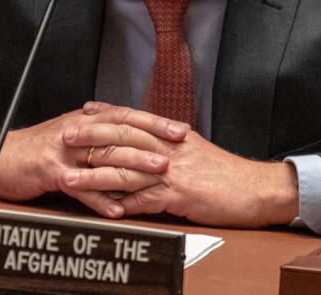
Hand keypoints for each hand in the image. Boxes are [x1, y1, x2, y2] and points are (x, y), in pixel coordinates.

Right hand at [0, 103, 180, 208]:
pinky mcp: (50, 171)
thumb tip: (131, 134)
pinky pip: (80, 186)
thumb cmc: (37, 149)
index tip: (181, 129)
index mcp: (85, 119)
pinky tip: (118, 208)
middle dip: (150, 139)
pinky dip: (100, 198)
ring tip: (157, 175)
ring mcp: (64, 150)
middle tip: (175, 150)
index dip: (154, 121)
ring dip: (132, 165)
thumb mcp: (70, 133)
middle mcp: (77, 129)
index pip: (125, 114)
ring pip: (103, 155)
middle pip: (119, 130)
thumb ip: (97, 132)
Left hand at [59, 102, 299, 228]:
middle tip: (64, 137)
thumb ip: (171, 147)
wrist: (256, 188)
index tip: (84, 111)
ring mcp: (173, 172)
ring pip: (125, 170)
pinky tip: (103, 209)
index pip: (134, 119)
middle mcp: (169, 149)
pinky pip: (144, 201)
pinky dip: (121, 205)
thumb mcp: (197, 152)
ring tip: (69, 179)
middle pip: (123, 139)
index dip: (108, 115)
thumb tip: (149, 145)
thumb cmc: (227, 174)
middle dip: (91, 139)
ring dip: (94, 176)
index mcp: (173, 136)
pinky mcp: (178, 196)